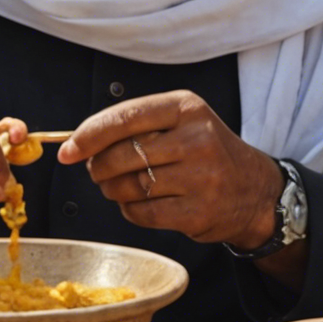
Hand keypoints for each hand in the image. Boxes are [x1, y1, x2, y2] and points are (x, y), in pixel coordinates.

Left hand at [59, 92, 281, 249]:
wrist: (255, 191)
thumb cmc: (206, 152)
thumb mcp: (182, 122)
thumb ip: (137, 126)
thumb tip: (79, 144)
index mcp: (187, 108)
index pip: (126, 117)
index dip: (89, 134)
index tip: (67, 149)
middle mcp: (197, 139)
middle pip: (123, 155)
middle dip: (98, 167)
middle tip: (96, 171)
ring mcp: (201, 178)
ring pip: (130, 186)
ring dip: (112, 189)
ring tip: (118, 186)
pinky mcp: (198, 212)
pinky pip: (143, 213)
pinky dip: (130, 210)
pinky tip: (138, 203)